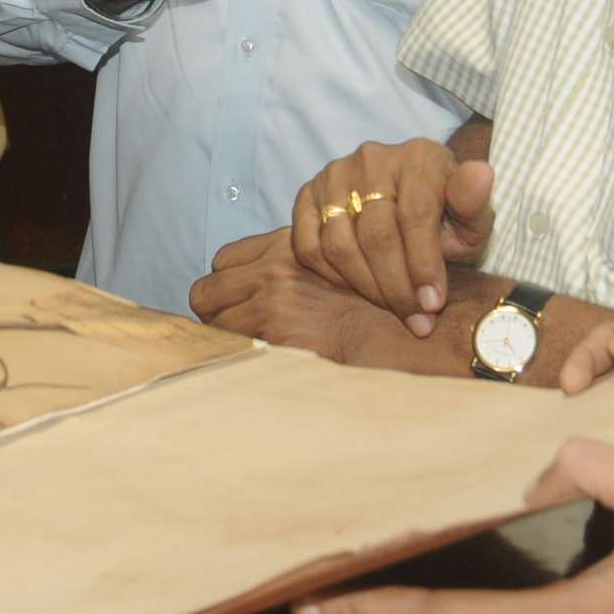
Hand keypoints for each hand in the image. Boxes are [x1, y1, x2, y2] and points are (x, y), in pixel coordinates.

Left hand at [190, 229, 460, 374]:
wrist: (408, 322)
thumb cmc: (382, 299)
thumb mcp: (342, 263)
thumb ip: (305, 263)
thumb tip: (270, 281)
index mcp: (286, 246)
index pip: (223, 260)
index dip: (228, 284)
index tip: (239, 302)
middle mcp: (273, 268)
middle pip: (206, 291)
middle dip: (216, 312)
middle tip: (235, 331)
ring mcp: (272, 299)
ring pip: (212, 320)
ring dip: (226, 337)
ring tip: (249, 351)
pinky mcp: (276, 332)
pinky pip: (232, 347)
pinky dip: (239, 359)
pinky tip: (259, 368)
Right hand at [288, 139, 496, 334]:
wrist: (412, 200)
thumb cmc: (446, 215)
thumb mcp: (471, 216)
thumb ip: (474, 204)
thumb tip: (482, 175)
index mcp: (419, 157)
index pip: (415, 214)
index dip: (423, 264)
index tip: (433, 304)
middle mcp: (372, 158)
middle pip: (376, 234)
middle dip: (397, 286)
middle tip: (416, 320)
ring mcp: (335, 174)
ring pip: (339, 244)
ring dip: (366, 286)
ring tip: (392, 307)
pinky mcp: (308, 194)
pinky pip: (309, 245)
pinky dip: (332, 276)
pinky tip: (359, 287)